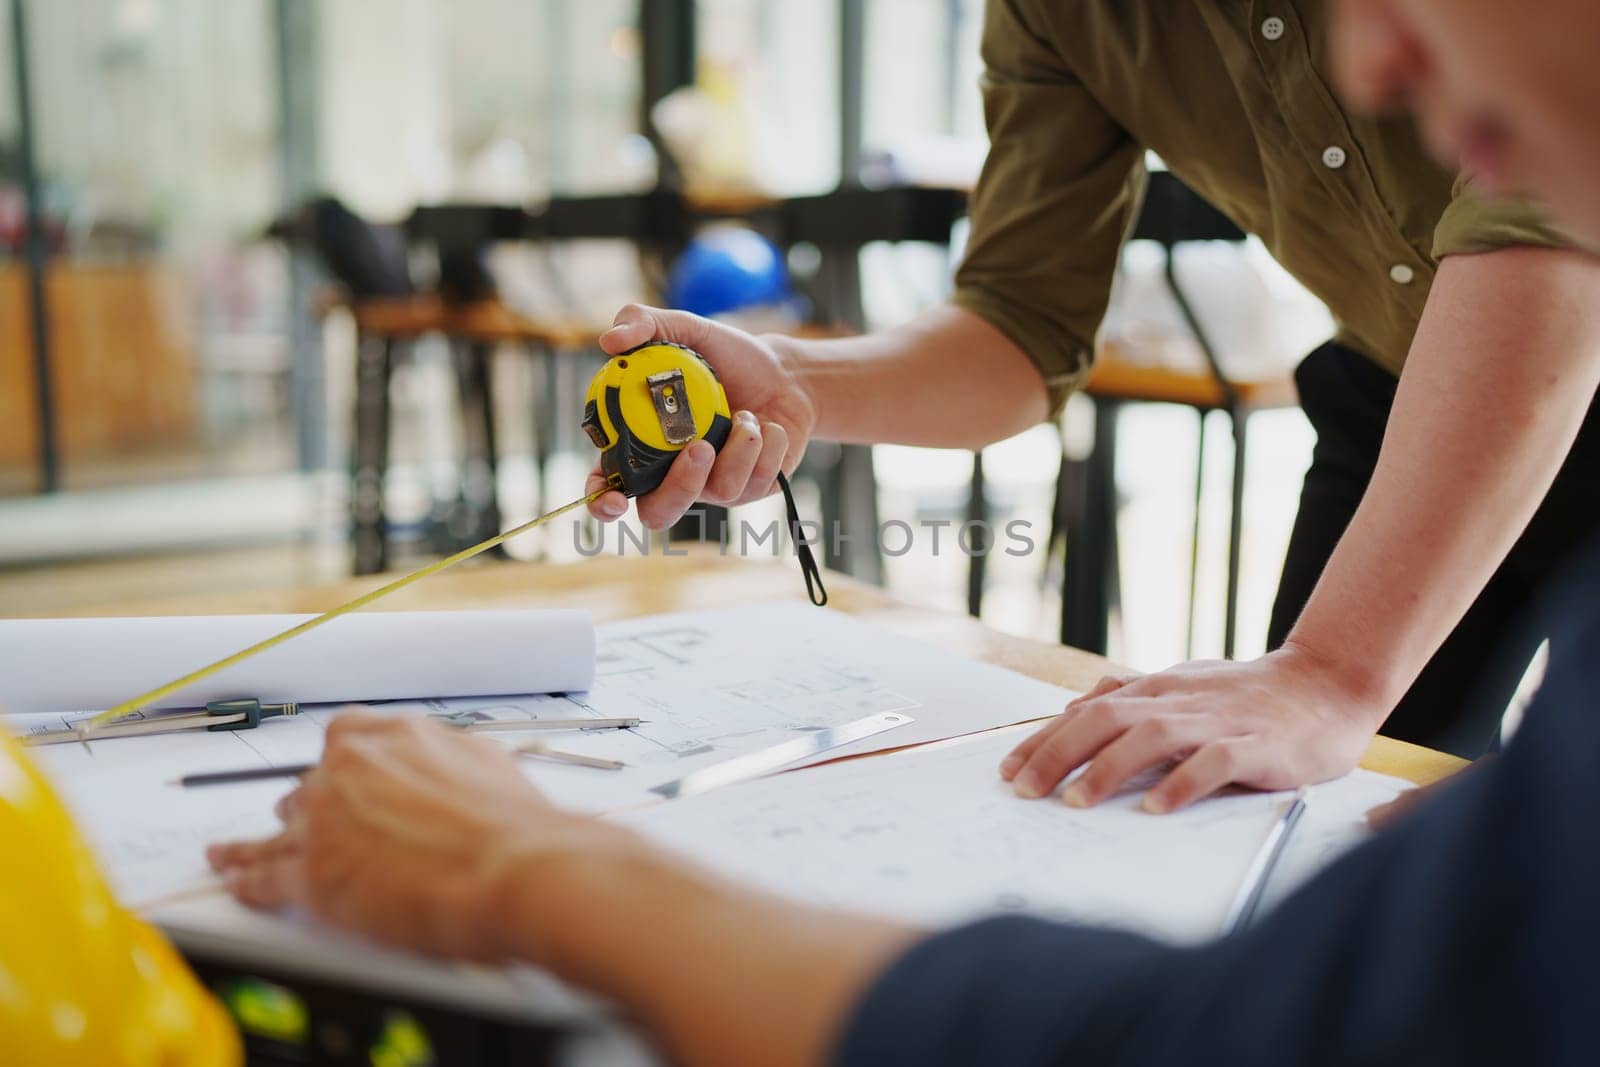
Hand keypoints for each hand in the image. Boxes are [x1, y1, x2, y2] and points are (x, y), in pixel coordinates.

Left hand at [207, 711, 636, 961]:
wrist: (514, 868)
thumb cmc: (513, 824)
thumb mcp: (484, 761)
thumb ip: (443, 761)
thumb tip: (442, 772)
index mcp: (390, 734)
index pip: (344, 741)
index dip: (342, 768)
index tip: (340, 780)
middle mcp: (348, 767)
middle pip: (310, 787)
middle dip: (316, 811)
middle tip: (327, 834)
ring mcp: (324, 819)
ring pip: (278, 830)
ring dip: (265, 843)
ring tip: (233, 854)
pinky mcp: (311, 874)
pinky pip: (263, 876)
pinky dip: (246, 879)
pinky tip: (234, 880)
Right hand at [587, 304, 817, 528]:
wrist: (785, 373)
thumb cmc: (726, 357)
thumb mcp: (685, 329)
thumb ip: (643, 323)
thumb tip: (610, 340)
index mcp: (644, 444)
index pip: (609, 485)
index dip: (602, 501)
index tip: (611, 499)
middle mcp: (674, 474)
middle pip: (659, 512)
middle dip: (679, 487)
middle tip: (699, 447)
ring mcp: (714, 486)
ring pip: (718, 492)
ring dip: (738, 450)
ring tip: (748, 416)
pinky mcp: (753, 489)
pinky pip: (756, 482)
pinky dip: (766, 447)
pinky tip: (769, 426)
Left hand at [998, 645, 1382, 812]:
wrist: (1326, 684)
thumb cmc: (1246, 695)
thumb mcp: (1181, 687)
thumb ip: (1130, 697)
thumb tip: (1074, 707)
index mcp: (1156, 690)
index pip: (1086, 712)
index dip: (1045, 740)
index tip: (1007, 771)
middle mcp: (1178, 700)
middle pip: (1105, 718)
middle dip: (1058, 753)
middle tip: (1024, 791)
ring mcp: (1217, 721)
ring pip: (1152, 736)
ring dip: (1109, 768)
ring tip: (1076, 802)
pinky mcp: (1257, 745)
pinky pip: (1215, 762)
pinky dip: (1184, 783)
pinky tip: (1157, 808)